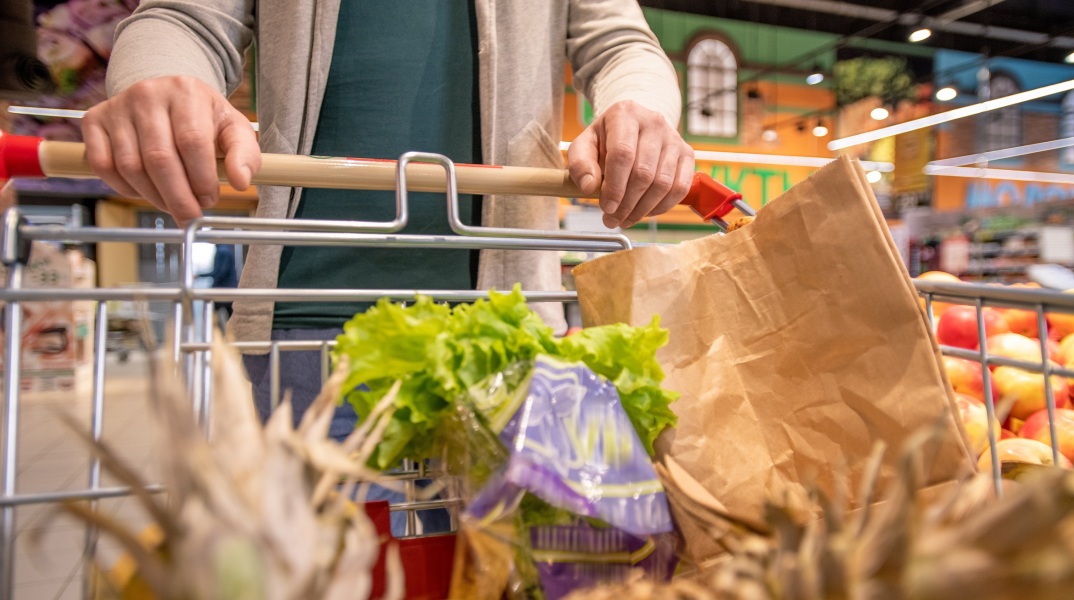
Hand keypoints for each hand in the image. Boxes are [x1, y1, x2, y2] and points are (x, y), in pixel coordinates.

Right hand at [82, 76, 260, 225]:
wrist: (167, 96)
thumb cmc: (203, 118)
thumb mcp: (233, 129)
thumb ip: (245, 155)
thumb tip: (241, 182)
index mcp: (186, 92)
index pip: (192, 142)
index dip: (201, 179)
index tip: (210, 200)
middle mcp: (147, 94)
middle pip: (159, 158)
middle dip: (178, 197)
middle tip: (190, 216)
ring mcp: (117, 107)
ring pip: (130, 166)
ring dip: (154, 196)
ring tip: (173, 204)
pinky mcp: (94, 121)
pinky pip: (103, 166)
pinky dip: (125, 188)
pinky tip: (146, 191)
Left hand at [568, 100, 693, 228]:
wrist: (632, 128)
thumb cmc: (606, 140)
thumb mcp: (584, 146)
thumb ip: (580, 165)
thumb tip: (589, 187)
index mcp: (625, 114)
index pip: (623, 154)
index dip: (614, 186)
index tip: (607, 207)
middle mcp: (653, 122)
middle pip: (644, 173)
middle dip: (627, 204)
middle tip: (612, 219)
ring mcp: (673, 137)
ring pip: (663, 183)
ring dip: (643, 209)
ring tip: (625, 218)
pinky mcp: (687, 153)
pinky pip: (680, 187)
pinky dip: (663, 206)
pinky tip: (646, 212)